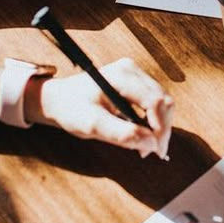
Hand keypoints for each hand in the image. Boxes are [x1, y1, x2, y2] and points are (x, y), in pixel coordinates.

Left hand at [27, 57, 173, 158]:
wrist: (60, 99)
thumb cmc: (71, 109)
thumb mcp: (92, 125)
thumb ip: (122, 134)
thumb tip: (151, 144)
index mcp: (122, 76)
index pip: (155, 101)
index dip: (160, 127)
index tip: (154, 150)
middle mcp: (132, 70)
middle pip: (164, 101)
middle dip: (162, 129)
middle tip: (152, 152)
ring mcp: (135, 74)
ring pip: (163, 102)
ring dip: (159, 126)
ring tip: (146, 146)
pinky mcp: (136, 81)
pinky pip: (155, 102)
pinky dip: (154, 120)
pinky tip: (143, 133)